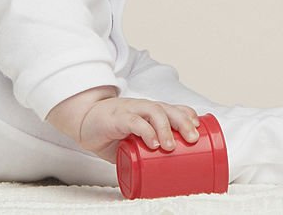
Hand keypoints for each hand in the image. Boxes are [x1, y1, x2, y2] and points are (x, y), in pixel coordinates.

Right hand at [78, 97, 202, 162]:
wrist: (84, 120)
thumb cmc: (112, 130)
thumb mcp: (133, 140)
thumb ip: (146, 152)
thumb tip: (163, 174)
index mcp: (150, 112)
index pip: (174, 109)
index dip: (187, 115)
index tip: (198, 127)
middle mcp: (143, 108)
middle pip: (168, 109)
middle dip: (183, 122)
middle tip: (192, 139)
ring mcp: (130, 111)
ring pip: (154, 112)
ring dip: (166, 128)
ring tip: (171, 146)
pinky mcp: (116, 118)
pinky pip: (134, 121)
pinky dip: (146, 131)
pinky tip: (152, 143)